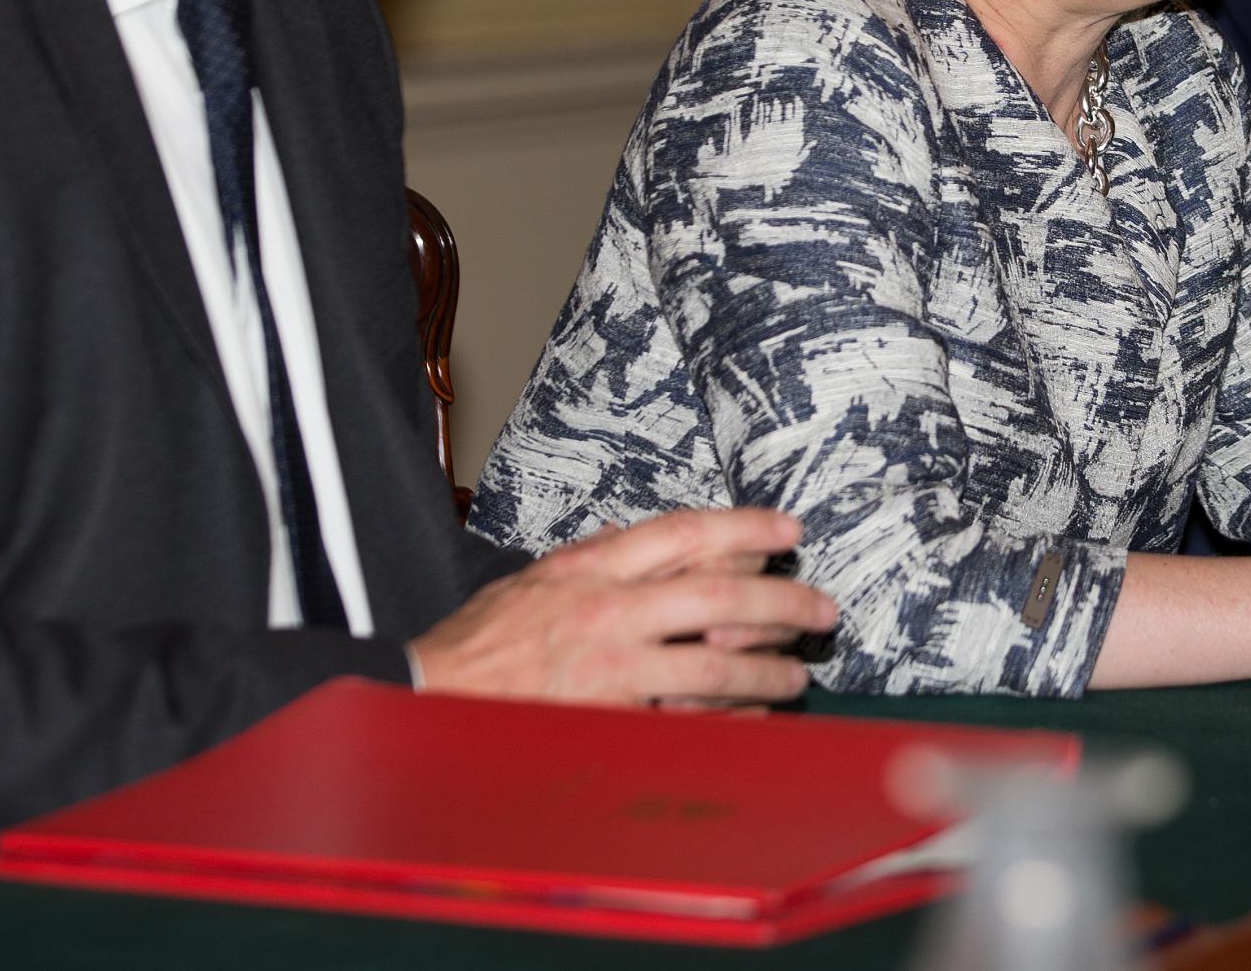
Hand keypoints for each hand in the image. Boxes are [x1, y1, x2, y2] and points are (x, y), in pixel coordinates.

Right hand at [411, 508, 838, 703]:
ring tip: (796, 673)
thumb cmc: (483, 640)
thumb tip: (661, 545)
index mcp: (592, 568)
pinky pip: (690, 720)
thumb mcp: (540, 578)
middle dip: (783, 602)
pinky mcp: (609, 722)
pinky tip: (753, 718)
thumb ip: (603, 562)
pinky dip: (729, 720)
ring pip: (715, 666)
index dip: (746, 528)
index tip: (787, 531)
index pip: (685, 533)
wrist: (427, 697)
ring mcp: (611, 670)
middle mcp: (609, 611)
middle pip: (720, 598)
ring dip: (768, 669)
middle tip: (822, 609)